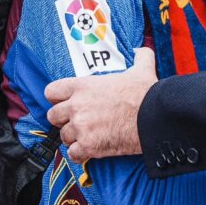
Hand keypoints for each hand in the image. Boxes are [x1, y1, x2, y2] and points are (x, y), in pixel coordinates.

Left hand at [46, 48, 157, 162]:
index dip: (57, 98)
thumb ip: (139, 57)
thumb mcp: (141, 69)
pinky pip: (73, 154)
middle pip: (53, 116)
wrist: (154, 117)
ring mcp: (81, 127)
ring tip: (87, 137)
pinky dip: (80, 154)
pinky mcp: (89, 146)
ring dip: (74, 138)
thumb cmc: (145, 93)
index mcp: (83, 86)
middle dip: (63, 120)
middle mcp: (76, 106)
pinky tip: (89, 150)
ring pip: (64, 137)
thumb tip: (143, 50)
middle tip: (77, 122)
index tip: (66, 103)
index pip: (51, 91)